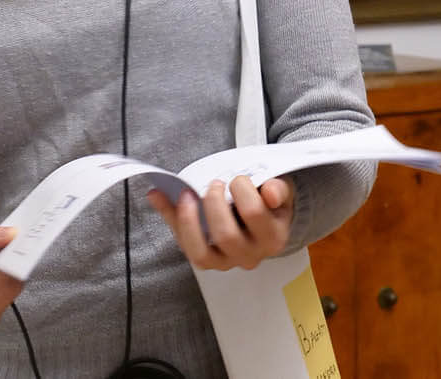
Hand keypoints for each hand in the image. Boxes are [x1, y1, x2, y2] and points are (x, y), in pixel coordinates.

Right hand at [0, 225, 24, 334]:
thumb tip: (9, 236)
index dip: (2, 274)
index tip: (15, 253)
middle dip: (12, 272)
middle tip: (19, 250)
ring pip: (5, 301)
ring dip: (13, 279)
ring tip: (10, 259)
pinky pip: (5, 304)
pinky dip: (9, 287)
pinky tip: (3, 273)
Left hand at [147, 176, 294, 271]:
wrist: (264, 220)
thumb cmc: (269, 203)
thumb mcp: (282, 191)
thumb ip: (279, 189)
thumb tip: (270, 192)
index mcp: (272, 237)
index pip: (254, 213)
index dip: (242, 190)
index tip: (238, 179)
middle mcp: (250, 256)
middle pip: (227, 235)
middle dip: (214, 204)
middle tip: (214, 184)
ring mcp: (226, 262)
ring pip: (201, 252)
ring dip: (188, 220)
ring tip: (186, 195)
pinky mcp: (206, 261)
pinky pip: (184, 246)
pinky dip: (169, 219)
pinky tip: (159, 196)